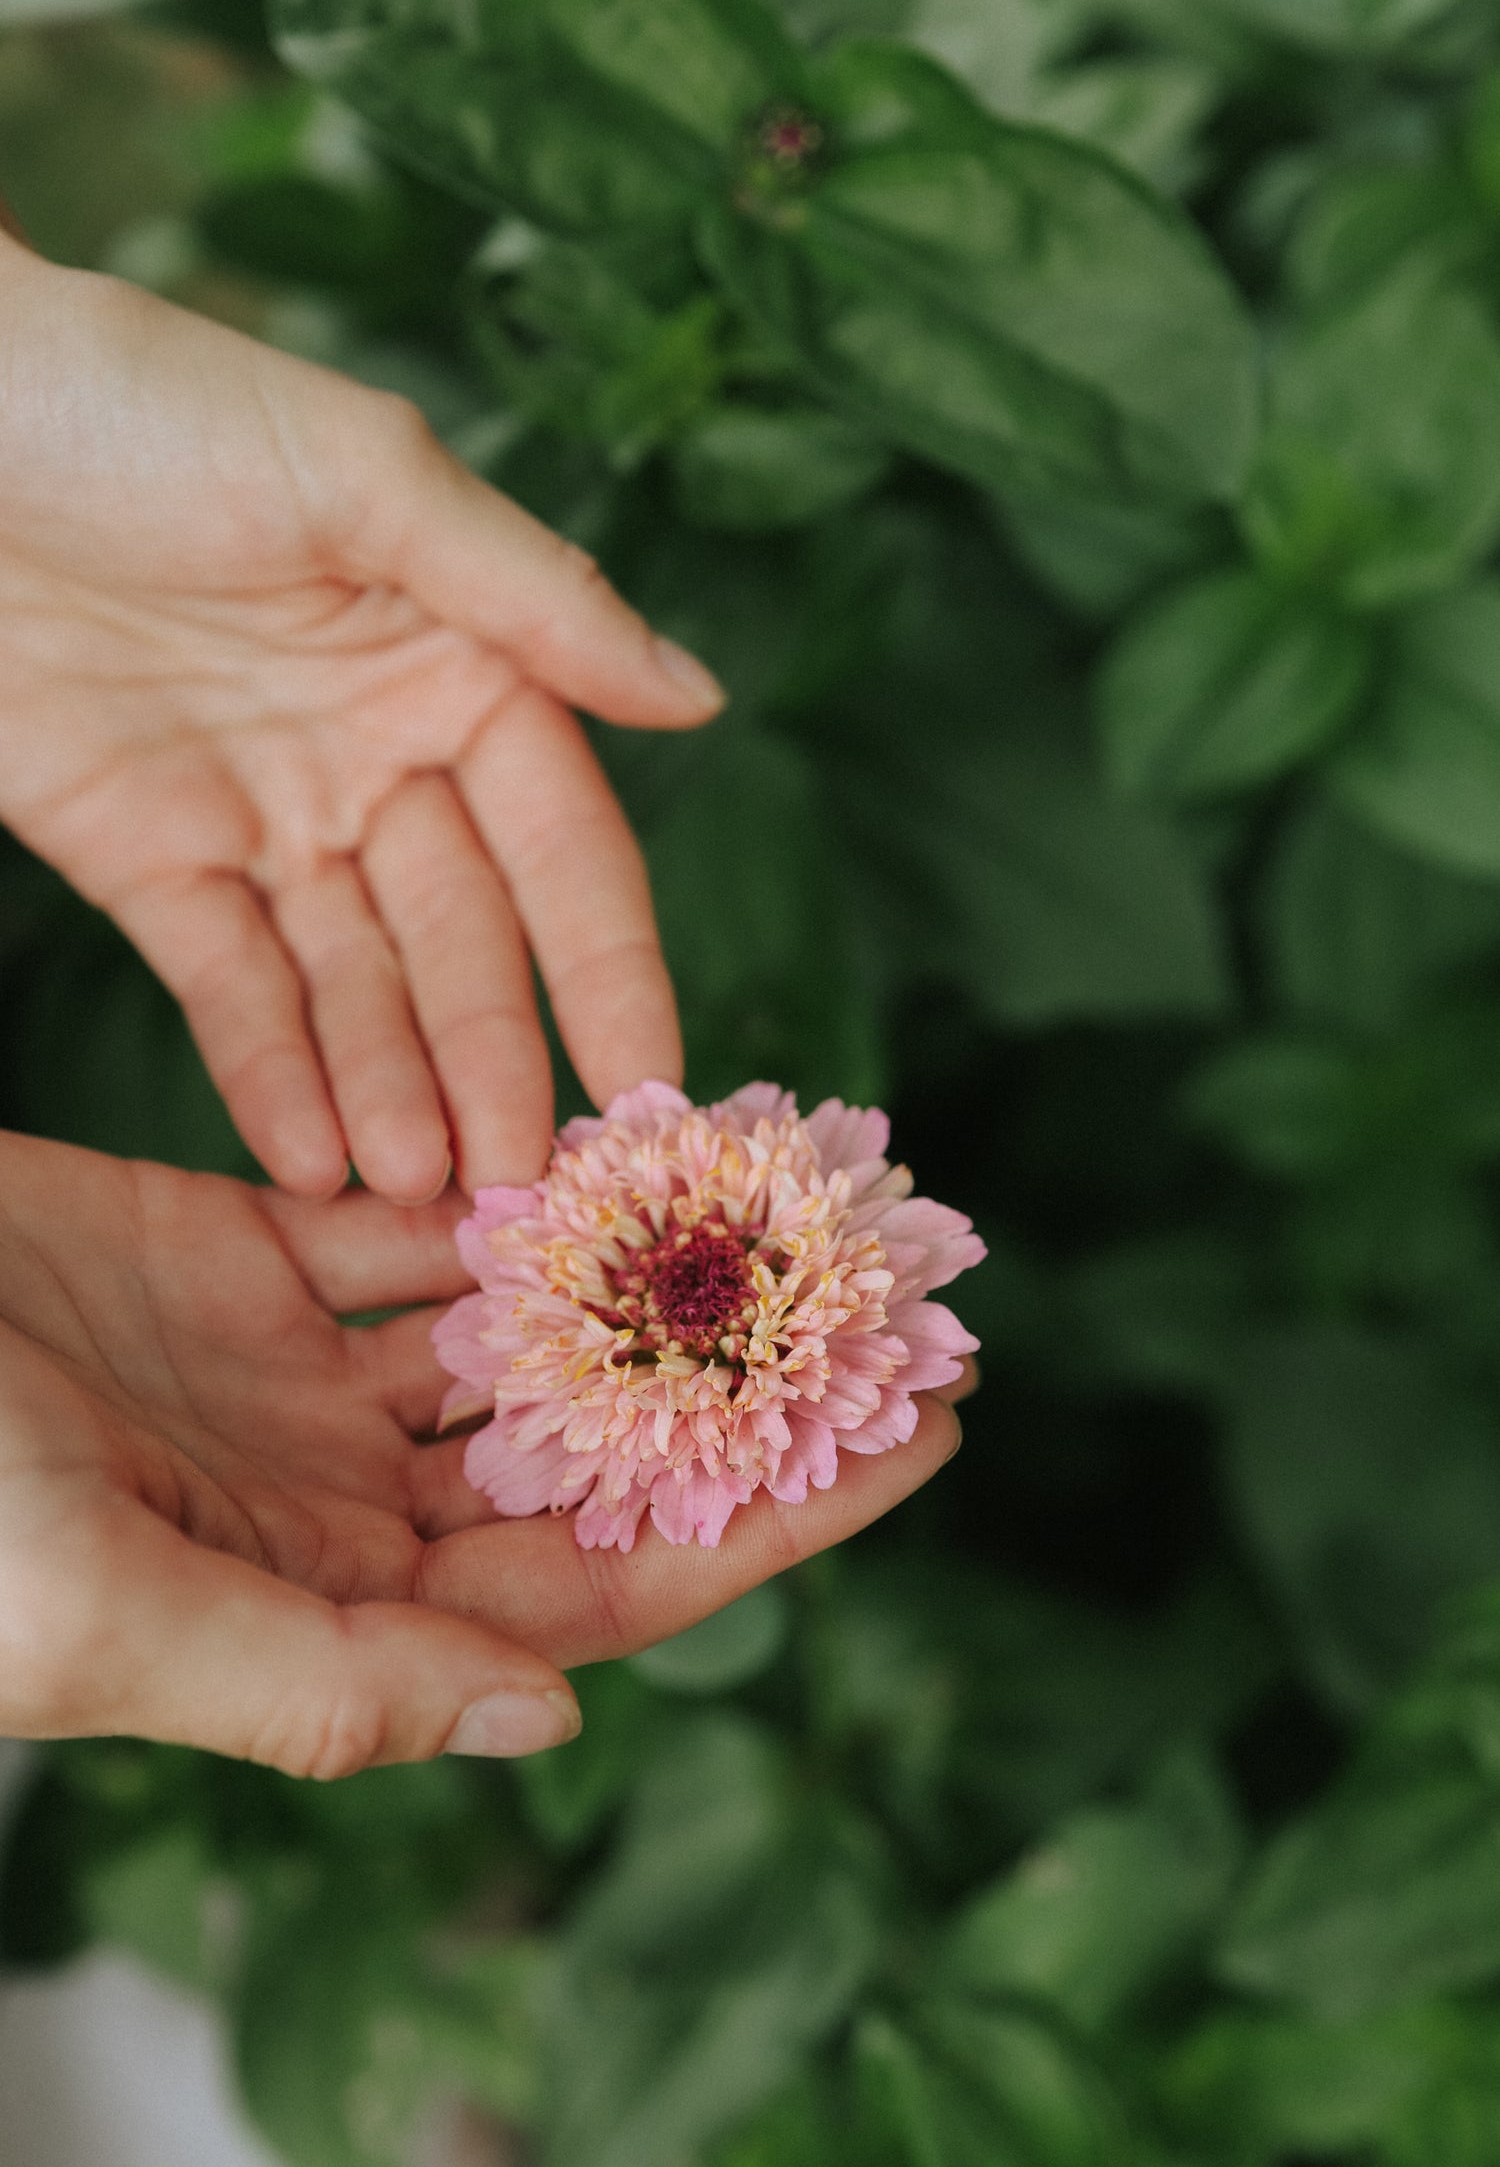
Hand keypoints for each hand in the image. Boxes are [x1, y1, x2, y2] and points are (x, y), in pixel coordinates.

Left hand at [0, 231, 723, 1202]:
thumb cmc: (147, 402)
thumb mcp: (365, 476)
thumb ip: (533, 596)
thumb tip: (698, 696)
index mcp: (458, 663)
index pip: (563, 848)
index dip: (606, 969)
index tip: (650, 1086)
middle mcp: (378, 755)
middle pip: (462, 941)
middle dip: (497, 1060)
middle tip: (528, 1181)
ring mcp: (263, 814)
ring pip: (352, 984)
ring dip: (392, 1088)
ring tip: (423, 1188)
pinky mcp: (146, 857)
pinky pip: (225, 985)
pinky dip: (268, 1070)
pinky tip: (313, 1156)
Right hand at [0, 1132, 963, 1772]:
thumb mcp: (91, 1619)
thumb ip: (322, 1684)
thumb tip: (555, 1715)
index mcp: (314, 1612)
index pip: (599, 1581)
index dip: (771, 1520)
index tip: (926, 1438)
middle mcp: (325, 1498)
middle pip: (588, 1445)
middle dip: (740, 1376)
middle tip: (901, 1290)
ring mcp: (283, 1370)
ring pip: (511, 1320)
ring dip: (642, 1266)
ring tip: (787, 1195)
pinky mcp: (230, 1248)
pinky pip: (408, 1215)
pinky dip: (506, 1180)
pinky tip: (613, 1132)